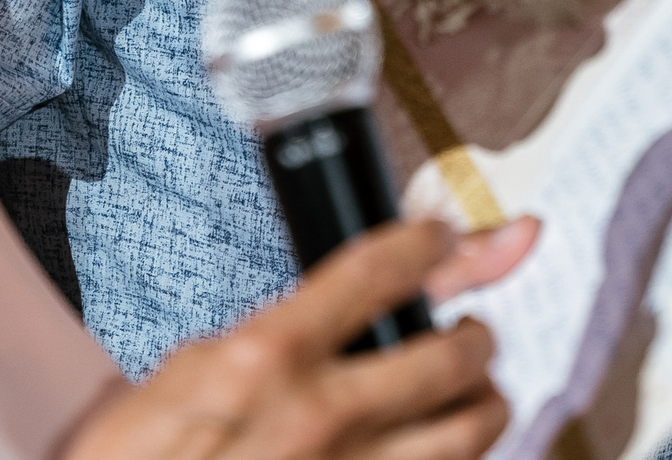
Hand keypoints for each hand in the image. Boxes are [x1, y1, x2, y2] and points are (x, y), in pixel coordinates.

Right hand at [64, 219, 537, 459]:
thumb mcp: (188, 371)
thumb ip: (271, 334)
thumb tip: (335, 306)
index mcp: (268, 357)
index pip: (379, 269)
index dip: (428, 239)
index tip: (444, 233)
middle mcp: (322, 416)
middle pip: (453, 353)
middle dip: (474, 330)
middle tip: (469, 327)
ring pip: (472, 428)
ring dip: (483, 400)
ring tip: (472, 393)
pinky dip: (453, 458)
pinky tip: (437, 448)